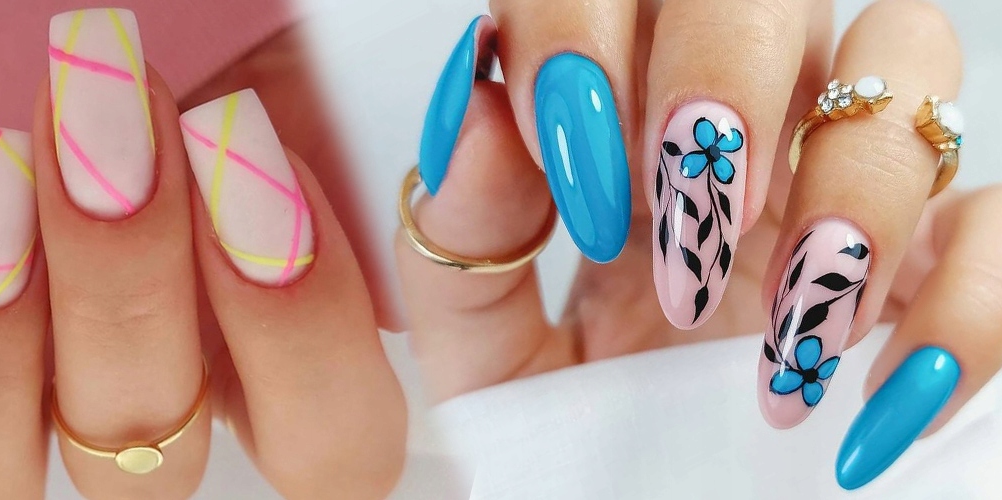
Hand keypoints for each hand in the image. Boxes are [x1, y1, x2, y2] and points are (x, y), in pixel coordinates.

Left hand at [0, 9, 404, 498]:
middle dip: (126, 288)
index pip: (333, 452)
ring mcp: (22, 401)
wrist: (97, 40)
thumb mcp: (304, 82)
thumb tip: (463, 135)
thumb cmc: (215, 57)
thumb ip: (368, 135)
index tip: (255, 165)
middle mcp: (157, 411)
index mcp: (282, 372)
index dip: (305, 338)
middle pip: (147, 466)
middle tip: (121, 124)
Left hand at [398, 0, 995, 488]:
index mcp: (612, 123)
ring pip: (909, 57)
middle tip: (682, 214)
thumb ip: (464, 233)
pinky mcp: (932, 265)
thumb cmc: (558, 418)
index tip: (575, 174)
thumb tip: (477, 110)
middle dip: (722, 77)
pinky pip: (997, 223)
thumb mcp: (484, 341)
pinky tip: (874, 399)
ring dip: (853, 178)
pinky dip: (964, 306)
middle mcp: (735, 124)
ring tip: (788, 318)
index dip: (585, 39)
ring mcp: (839, 181)